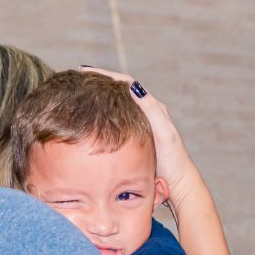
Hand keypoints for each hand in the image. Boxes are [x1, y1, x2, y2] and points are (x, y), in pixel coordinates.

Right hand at [79, 66, 198, 195]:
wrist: (177, 182)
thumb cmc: (172, 160)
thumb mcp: (164, 134)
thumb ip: (152, 110)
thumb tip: (134, 87)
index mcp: (153, 107)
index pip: (126, 83)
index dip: (105, 75)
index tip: (85, 71)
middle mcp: (145, 112)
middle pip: (118, 91)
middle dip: (98, 83)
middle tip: (77, 78)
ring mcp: (137, 124)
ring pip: (114, 105)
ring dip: (98, 97)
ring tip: (78, 93)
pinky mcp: (132, 137)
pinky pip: (113, 120)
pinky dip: (100, 115)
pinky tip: (87, 118)